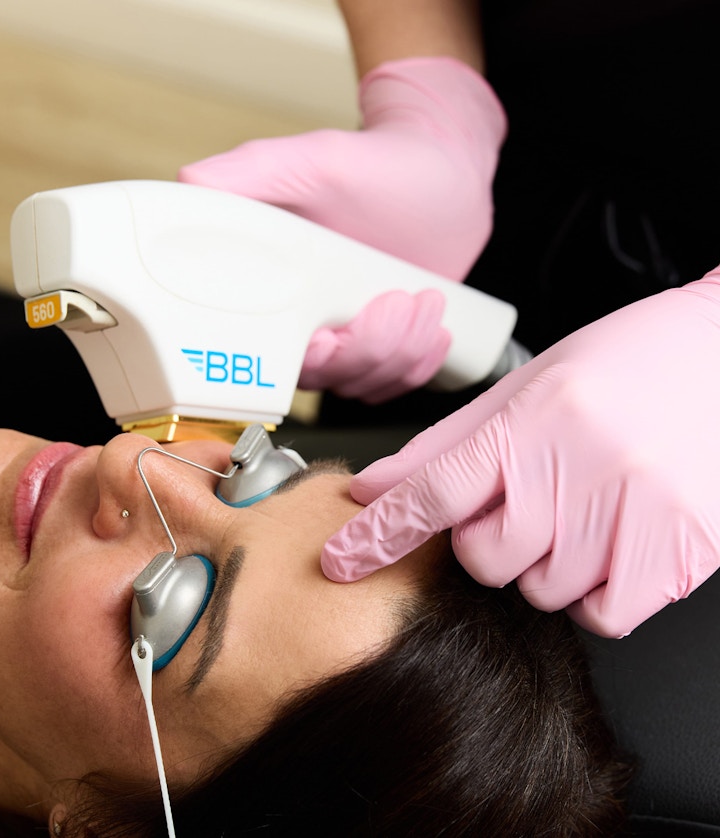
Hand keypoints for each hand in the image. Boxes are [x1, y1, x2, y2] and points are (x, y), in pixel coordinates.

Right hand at [179, 56, 504, 401]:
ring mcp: (347, 336)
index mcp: (273, 287)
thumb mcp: (312, 161)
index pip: (268, 355)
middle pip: (324, 377)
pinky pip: (398, 383)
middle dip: (367, 351)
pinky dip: (421, 363)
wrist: (442, 171)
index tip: (326, 339)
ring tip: (422, 300)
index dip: (301, 360)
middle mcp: (305, 320)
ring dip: (401, 351)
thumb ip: (250, 171)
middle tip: (393, 303)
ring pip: (364, 383)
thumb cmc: (377, 164)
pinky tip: (436, 327)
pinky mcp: (388, 347)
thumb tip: (190, 181)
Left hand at [321, 271, 719, 637]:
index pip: (433, 491)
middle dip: (490, 541)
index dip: (378, 533)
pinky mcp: (683, 549)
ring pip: (542, 591)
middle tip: (529, 500)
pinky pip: (604, 614)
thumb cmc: (622, 364)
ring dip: (546, 565)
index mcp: (534, 419)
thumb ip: (445, 447)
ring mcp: (638, 510)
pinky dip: (594, 594)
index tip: (339, 561)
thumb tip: (373, 486)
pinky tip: (608, 545)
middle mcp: (583, 464)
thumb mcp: (523, 389)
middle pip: (486, 557)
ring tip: (581, 509)